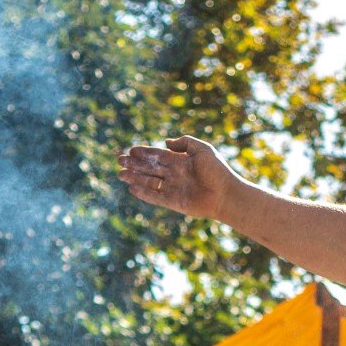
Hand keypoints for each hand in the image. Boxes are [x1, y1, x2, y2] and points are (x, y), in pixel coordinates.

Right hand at [117, 134, 235, 218]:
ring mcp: (174, 189)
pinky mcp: (174, 202)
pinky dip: (144, 193)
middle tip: (119, 160)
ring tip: (120, 174)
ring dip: (135, 178)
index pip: (158, 156)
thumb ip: (184, 142)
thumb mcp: (202, 149)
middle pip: (150, 168)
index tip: (131, 150)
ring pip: (150, 182)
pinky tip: (132, 188)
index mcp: (181, 161)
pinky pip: (155, 197)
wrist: (226, 194)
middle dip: (134, 165)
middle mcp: (175, 175)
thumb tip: (166, 142)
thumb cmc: (217, 171)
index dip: (144, 153)